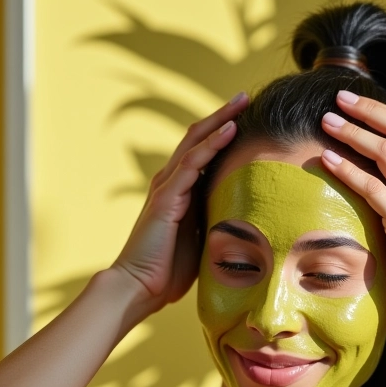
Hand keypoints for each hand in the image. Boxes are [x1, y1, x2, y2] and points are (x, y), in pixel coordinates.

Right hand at [110, 92, 249, 316]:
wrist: (139, 288)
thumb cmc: (168, 272)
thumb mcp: (200, 241)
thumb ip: (214, 223)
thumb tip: (245, 222)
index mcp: (179, 193)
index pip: (202, 154)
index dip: (221, 134)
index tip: (245, 119)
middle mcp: (170, 183)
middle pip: (197, 139)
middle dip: (221, 117)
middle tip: (244, 98)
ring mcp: (166, 188)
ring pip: (195, 144)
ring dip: (219, 121)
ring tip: (241, 103)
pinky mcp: (166, 199)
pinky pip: (191, 164)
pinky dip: (211, 146)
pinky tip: (229, 131)